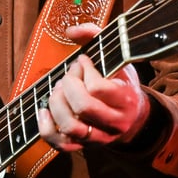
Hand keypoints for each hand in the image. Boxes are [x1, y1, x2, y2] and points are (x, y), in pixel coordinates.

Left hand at [38, 23, 149, 150]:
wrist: (134, 118)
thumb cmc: (122, 82)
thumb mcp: (118, 57)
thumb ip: (95, 36)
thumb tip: (69, 30)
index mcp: (126, 99)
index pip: (99, 88)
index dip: (85, 71)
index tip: (82, 60)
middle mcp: (115, 122)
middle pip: (83, 106)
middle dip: (69, 85)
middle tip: (69, 74)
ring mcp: (99, 137)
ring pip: (71, 126)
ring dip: (57, 103)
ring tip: (58, 89)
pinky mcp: (85, 147)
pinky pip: (61, 145)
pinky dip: (46, 128)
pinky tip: (44, 110)